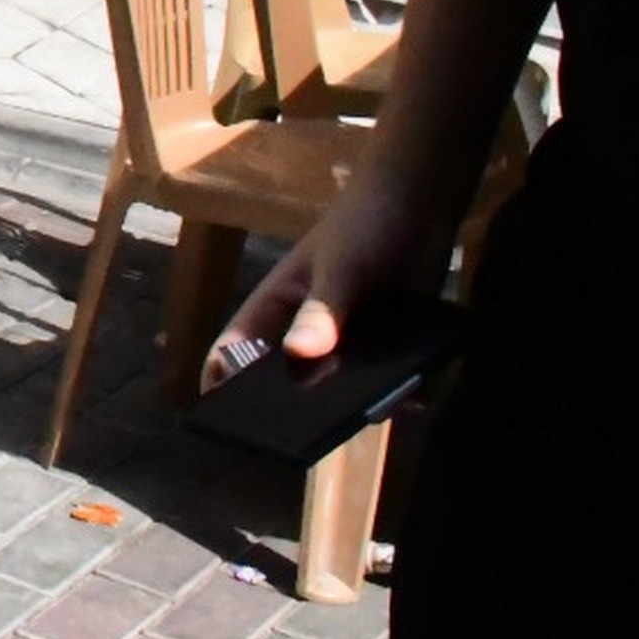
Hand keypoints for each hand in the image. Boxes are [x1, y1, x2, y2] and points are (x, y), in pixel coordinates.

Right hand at [205, 176, 445, 389]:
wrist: (419, 208)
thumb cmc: (360, 227)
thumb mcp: (339, 269)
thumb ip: (321, 312)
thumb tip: (299, 356)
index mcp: (277, 308)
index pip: (236, 346)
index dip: (222, 377)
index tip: (220, 413)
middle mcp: (308, 333)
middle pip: (290, 381)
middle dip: (295, 407)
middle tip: (303, 430)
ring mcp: (349, 344)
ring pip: (343, 390)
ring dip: (357, 403)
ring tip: (370, 409)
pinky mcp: (390, 350)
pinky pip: (392, 385)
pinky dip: (405, 394)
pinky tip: (417, 395)